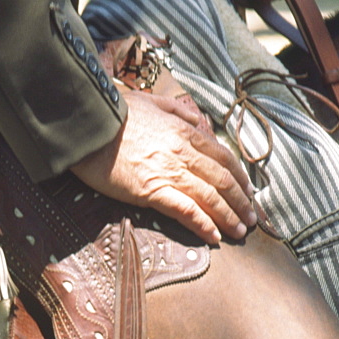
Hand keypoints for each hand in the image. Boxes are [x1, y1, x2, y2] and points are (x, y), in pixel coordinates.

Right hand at [70, 92, 255, 243]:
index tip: (247, 191)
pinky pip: (186, 210)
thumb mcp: (151, 101)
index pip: (223, 157)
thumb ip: (177, 110)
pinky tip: (214, 237)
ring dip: (229, 217)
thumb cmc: (114, 114)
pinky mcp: (152, 192)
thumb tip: (196, 119)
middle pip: (223, 180)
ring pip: (210, 197)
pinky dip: (203, 225)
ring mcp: (169, 173)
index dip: (240, 177)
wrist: (87, 126)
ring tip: (240, 232)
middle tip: (252, 218)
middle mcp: (183, 153)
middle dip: (241, 201)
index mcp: (184, 131)